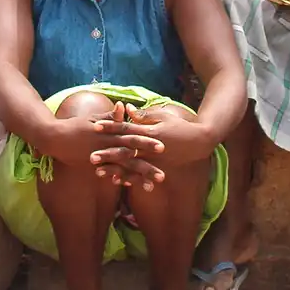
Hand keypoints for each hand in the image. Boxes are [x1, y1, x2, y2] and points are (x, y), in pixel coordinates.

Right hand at [39, 101, 164, 174]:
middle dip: (148, 164)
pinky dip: (119, 178)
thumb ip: (110, 115)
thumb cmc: (75, 126)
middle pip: (131, 155)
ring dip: (138, 176)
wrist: (54, 137)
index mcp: (110, 132)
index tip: (163, 146)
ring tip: (152, 185)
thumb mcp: (94, 119)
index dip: (147, 141)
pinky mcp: (92, 164)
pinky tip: (130, 186)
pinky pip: (108, 172)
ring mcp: (100, 156)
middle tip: (163, 173)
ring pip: (122, 167)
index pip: (132, 136)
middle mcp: (107, 144)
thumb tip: (123, 105)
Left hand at [94, 103, 216, 168]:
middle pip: (124, 149)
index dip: (110, 126)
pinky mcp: (158, 167)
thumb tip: (125, 108)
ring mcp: (153, 159)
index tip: (95, 125)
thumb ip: (143, 114)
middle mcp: (149, 147)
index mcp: (149, 131)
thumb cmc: (180, 126)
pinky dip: (129, 178)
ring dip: (114, 168)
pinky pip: (141, 175)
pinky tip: (116, 181)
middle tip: (90, 156)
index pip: (126, 128)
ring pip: (130, 165)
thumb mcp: (162, 116)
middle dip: (107, 152)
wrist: (199, 143)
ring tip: (98, 171)